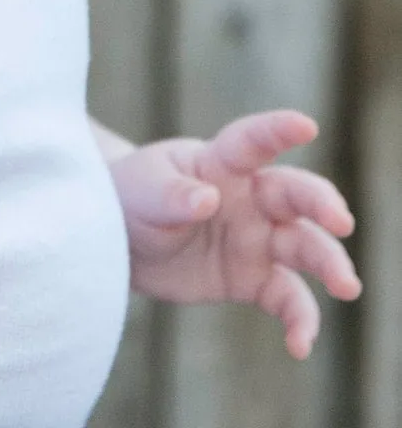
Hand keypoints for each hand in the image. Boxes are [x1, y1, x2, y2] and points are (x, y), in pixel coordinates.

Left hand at [108, 108, 361, 358]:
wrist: (122, 239)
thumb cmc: (132, 196)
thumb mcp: (142, 191)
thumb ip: (172, 195)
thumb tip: (207, 200)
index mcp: (220, 162)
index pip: (252, 142)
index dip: (278, 131)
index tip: (307, 126)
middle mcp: (249, 197)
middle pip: (294, 195)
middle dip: (322, 205)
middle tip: (342, 222)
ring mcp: (256, 238)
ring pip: (303, 246)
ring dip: (328, 264)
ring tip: (347, 287)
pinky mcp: (252, 278)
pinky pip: (285, 297)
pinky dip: (299, 320)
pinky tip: (300, 344)